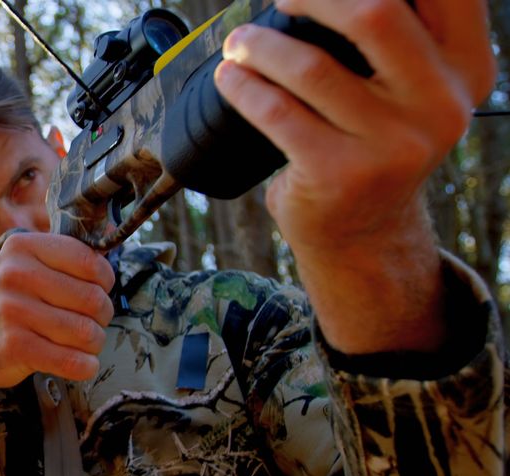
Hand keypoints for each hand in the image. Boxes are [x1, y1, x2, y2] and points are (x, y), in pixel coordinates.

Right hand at [0, 233, 113, 428]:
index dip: (105, 283)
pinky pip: (72, 361)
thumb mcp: (23, 264)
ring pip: (86, 333)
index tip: (97, 292)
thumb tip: (115, 231)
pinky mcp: (14, 346)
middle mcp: (17, 274)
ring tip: (83, 344)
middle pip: (93, 300)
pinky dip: (84, 366)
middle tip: (90, 323)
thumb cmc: (3, 301)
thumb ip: (62, 255)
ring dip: (94, 344)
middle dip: (102, 317)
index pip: (90, 262)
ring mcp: (14, 311)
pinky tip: (80, 363)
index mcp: (24, 247)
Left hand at [212, 0, 495, 352]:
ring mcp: (393, 145)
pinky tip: (229, 77)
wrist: (364, 232)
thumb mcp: (410, 87)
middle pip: (375, 14)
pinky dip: (243, 87)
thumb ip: (395, 36)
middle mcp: (441, 105)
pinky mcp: (339, 175)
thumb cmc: (375, 140)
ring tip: (238, 43)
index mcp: (466, 68)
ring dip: (260, 46)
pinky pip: (277, 112)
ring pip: (312, 67)